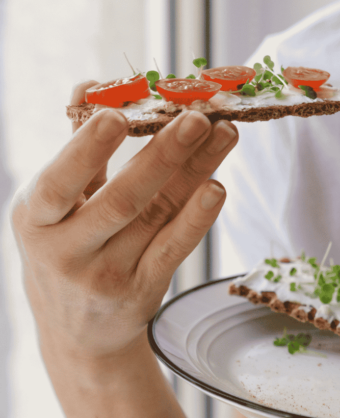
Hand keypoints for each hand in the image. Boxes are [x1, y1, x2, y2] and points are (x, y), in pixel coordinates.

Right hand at [11, 80, 238, 360]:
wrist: (76, 331)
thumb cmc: (64, 248)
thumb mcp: (53, 206)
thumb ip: (76, 148)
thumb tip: (89, 86)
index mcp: (37, 220)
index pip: (60, 183)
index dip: (86, 150)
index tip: (117, 114)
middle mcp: (68, 252)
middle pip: (122, 200)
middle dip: (162, 156)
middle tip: (196, 118)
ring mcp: (108, 275)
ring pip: (158, 217)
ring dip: (195, 172)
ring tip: (224, 135)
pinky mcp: (142, 291)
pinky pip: (174, 249)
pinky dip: (197, 219)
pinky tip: (217, 187)